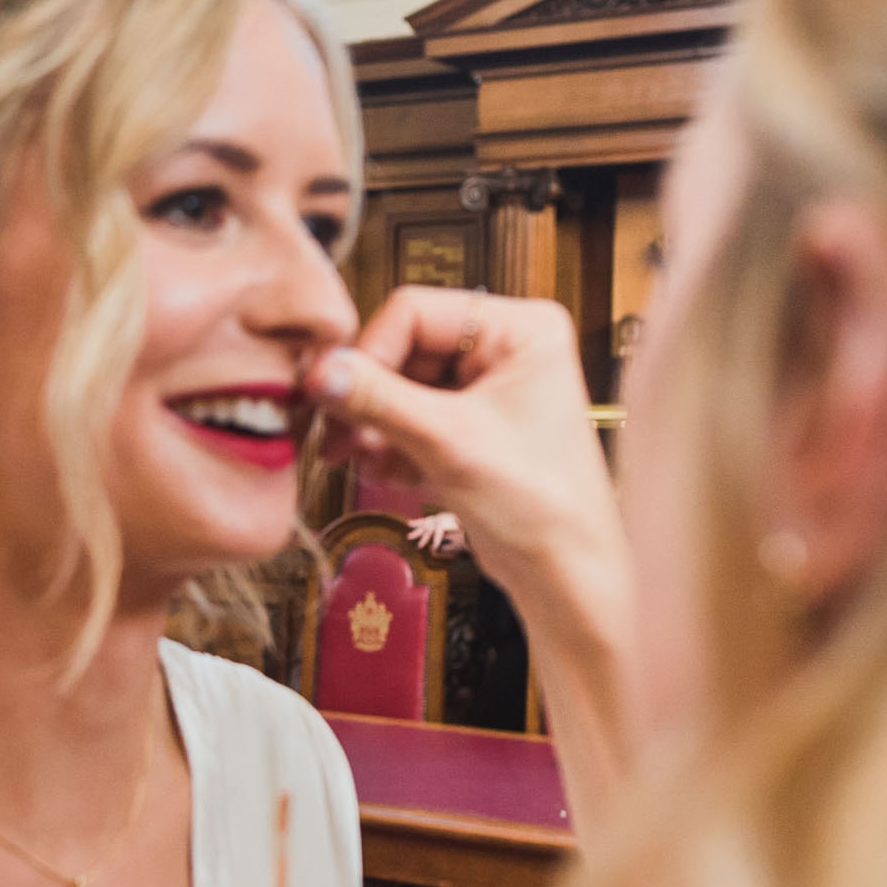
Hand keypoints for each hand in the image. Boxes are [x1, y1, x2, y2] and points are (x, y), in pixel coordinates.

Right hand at [309, 286, 627, 626]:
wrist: (563, 575)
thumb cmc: (544, 507)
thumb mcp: (448, 442)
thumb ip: (378, 399)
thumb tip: (323, 370)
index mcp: (522, 329)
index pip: (415, 311)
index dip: (370, 352)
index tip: (334, 388)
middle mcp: (506, 350)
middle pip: (403, 349)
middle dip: (367, 396)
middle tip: (336, 430)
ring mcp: (485, 390)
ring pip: (400, 387)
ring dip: (372, 424)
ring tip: (356, 456)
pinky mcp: (468, 427)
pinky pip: (408, 418)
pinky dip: (388, 444)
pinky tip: (384, 470)